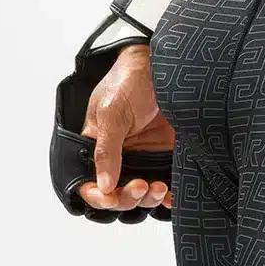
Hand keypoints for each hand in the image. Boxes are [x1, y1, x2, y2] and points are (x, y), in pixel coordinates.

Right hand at [77, 43, 175, 214]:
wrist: (162, 65)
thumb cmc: (128, 81)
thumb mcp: (111, 112)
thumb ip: (106, 150)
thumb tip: (104, 186)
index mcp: (96, 148)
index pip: (92, 185)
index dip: (101, 197)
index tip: (114, 196)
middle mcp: (119, 158)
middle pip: (118, 196)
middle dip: (128, 199)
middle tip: (141, 186)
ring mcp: (144, 158)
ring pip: (142, 196)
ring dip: (148, 200)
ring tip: (159, 188)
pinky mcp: (166, 156)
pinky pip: (166, 184)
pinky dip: (169, 197)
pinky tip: (173, 196)